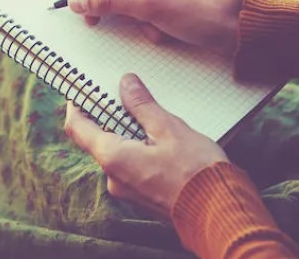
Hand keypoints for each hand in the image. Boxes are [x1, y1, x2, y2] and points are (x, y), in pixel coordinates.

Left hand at [64, 73, 227, 219]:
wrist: (221, 215)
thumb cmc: (197, 173)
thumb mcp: (169, 129)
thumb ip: (142, 106)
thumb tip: (125, 84)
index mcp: (112, 158)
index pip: (77, 128)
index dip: (76, 106)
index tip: (81, 90)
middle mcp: (113, 177)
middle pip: (97, 139)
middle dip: (108, 116)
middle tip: (122, 94)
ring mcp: (127, 189)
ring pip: (117, 152)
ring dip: (127, 133)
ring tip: (148, 114)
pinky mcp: (142, 196)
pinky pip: (131, 166)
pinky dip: (138, 149)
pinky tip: (159, 138)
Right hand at [68, 0, 245, 55]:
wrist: (246, 31)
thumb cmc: (206, 9)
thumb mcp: (152, 5)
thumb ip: (109, 0)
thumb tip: (75, 0)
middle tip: (91, 18)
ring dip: (126, 11)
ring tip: (145, 26)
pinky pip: (136, 1)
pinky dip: (141, 19)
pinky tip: (160, 30)